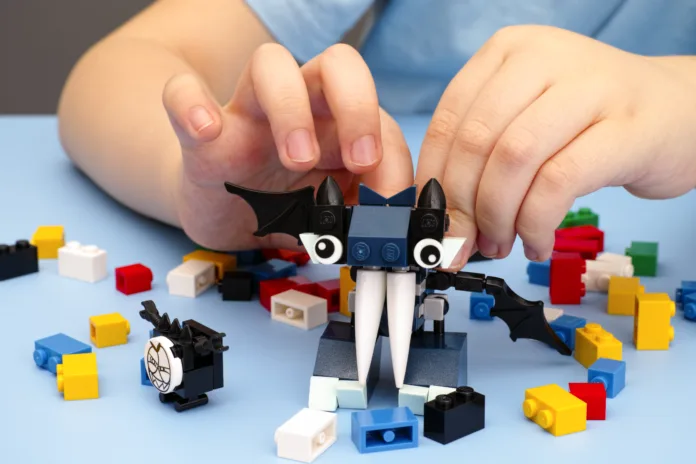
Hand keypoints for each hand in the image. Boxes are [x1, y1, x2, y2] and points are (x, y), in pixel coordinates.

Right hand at [163, 43, 412, 249]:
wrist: (226, 214)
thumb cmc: (283, 207)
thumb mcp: (330, 216)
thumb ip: (361, 215)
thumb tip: (395, 229)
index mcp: (338, 126)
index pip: (380, 120)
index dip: (394, 160)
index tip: (392, 206)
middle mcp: (299, 107)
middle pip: (338, 65)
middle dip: (358, 108)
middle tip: (360, 161)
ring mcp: (248, 112)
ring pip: (270, 63)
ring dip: (291, 109)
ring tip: (297, 161)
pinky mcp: (200, 131)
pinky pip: (182, 93)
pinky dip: (192, 105)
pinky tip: (207, 130)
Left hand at [417, 25, 695, 266]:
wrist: (677, 111)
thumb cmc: (590, 123)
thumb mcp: (525, 121)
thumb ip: (482, 158)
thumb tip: (442, 220)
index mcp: (508, 51)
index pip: (449, 120)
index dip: (433, 179)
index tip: (431, 221)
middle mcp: (544, 58)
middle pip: (477, 142)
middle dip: (462, 206)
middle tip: (464, 244)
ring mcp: (589, 87)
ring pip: (513, 160)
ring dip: (497, 218)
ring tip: (501, 244)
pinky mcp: (625, 128)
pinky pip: (558, 183)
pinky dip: (536, 223)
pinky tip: (536, 242)